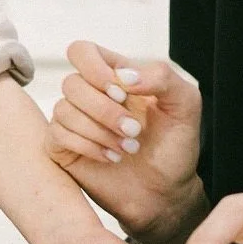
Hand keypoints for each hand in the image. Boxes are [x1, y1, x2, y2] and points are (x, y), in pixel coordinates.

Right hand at [47, 43, 202, 240]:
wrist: (166, 191)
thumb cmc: (174, 146)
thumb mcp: (185, 104)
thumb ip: (162, 77)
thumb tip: (124, 76)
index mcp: (114, 76)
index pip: (82, 51)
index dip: (95, 68)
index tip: (122, 93)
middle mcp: (89, 95)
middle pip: (71, 83)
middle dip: (105, 110)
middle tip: (134, 131)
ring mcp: (74, 121)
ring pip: (63, 110)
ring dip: (100, 132)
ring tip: (128, 148)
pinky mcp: (63, 148)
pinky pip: (57, 135)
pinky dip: (87, 146)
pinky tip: (111, 157)